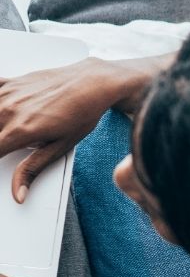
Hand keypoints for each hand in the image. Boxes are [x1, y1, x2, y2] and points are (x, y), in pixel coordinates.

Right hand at [0, 58, 120, 201]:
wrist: (93, 83)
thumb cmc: (82, 114)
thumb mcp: (60, 147)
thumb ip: (33, 168)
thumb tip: (18, 193)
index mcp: (20, 131)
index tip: (1, 160)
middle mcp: (9, 111)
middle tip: (12, 145)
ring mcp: (8, 94)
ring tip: (8, 133)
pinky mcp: (11, 83)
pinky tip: (1, 110)